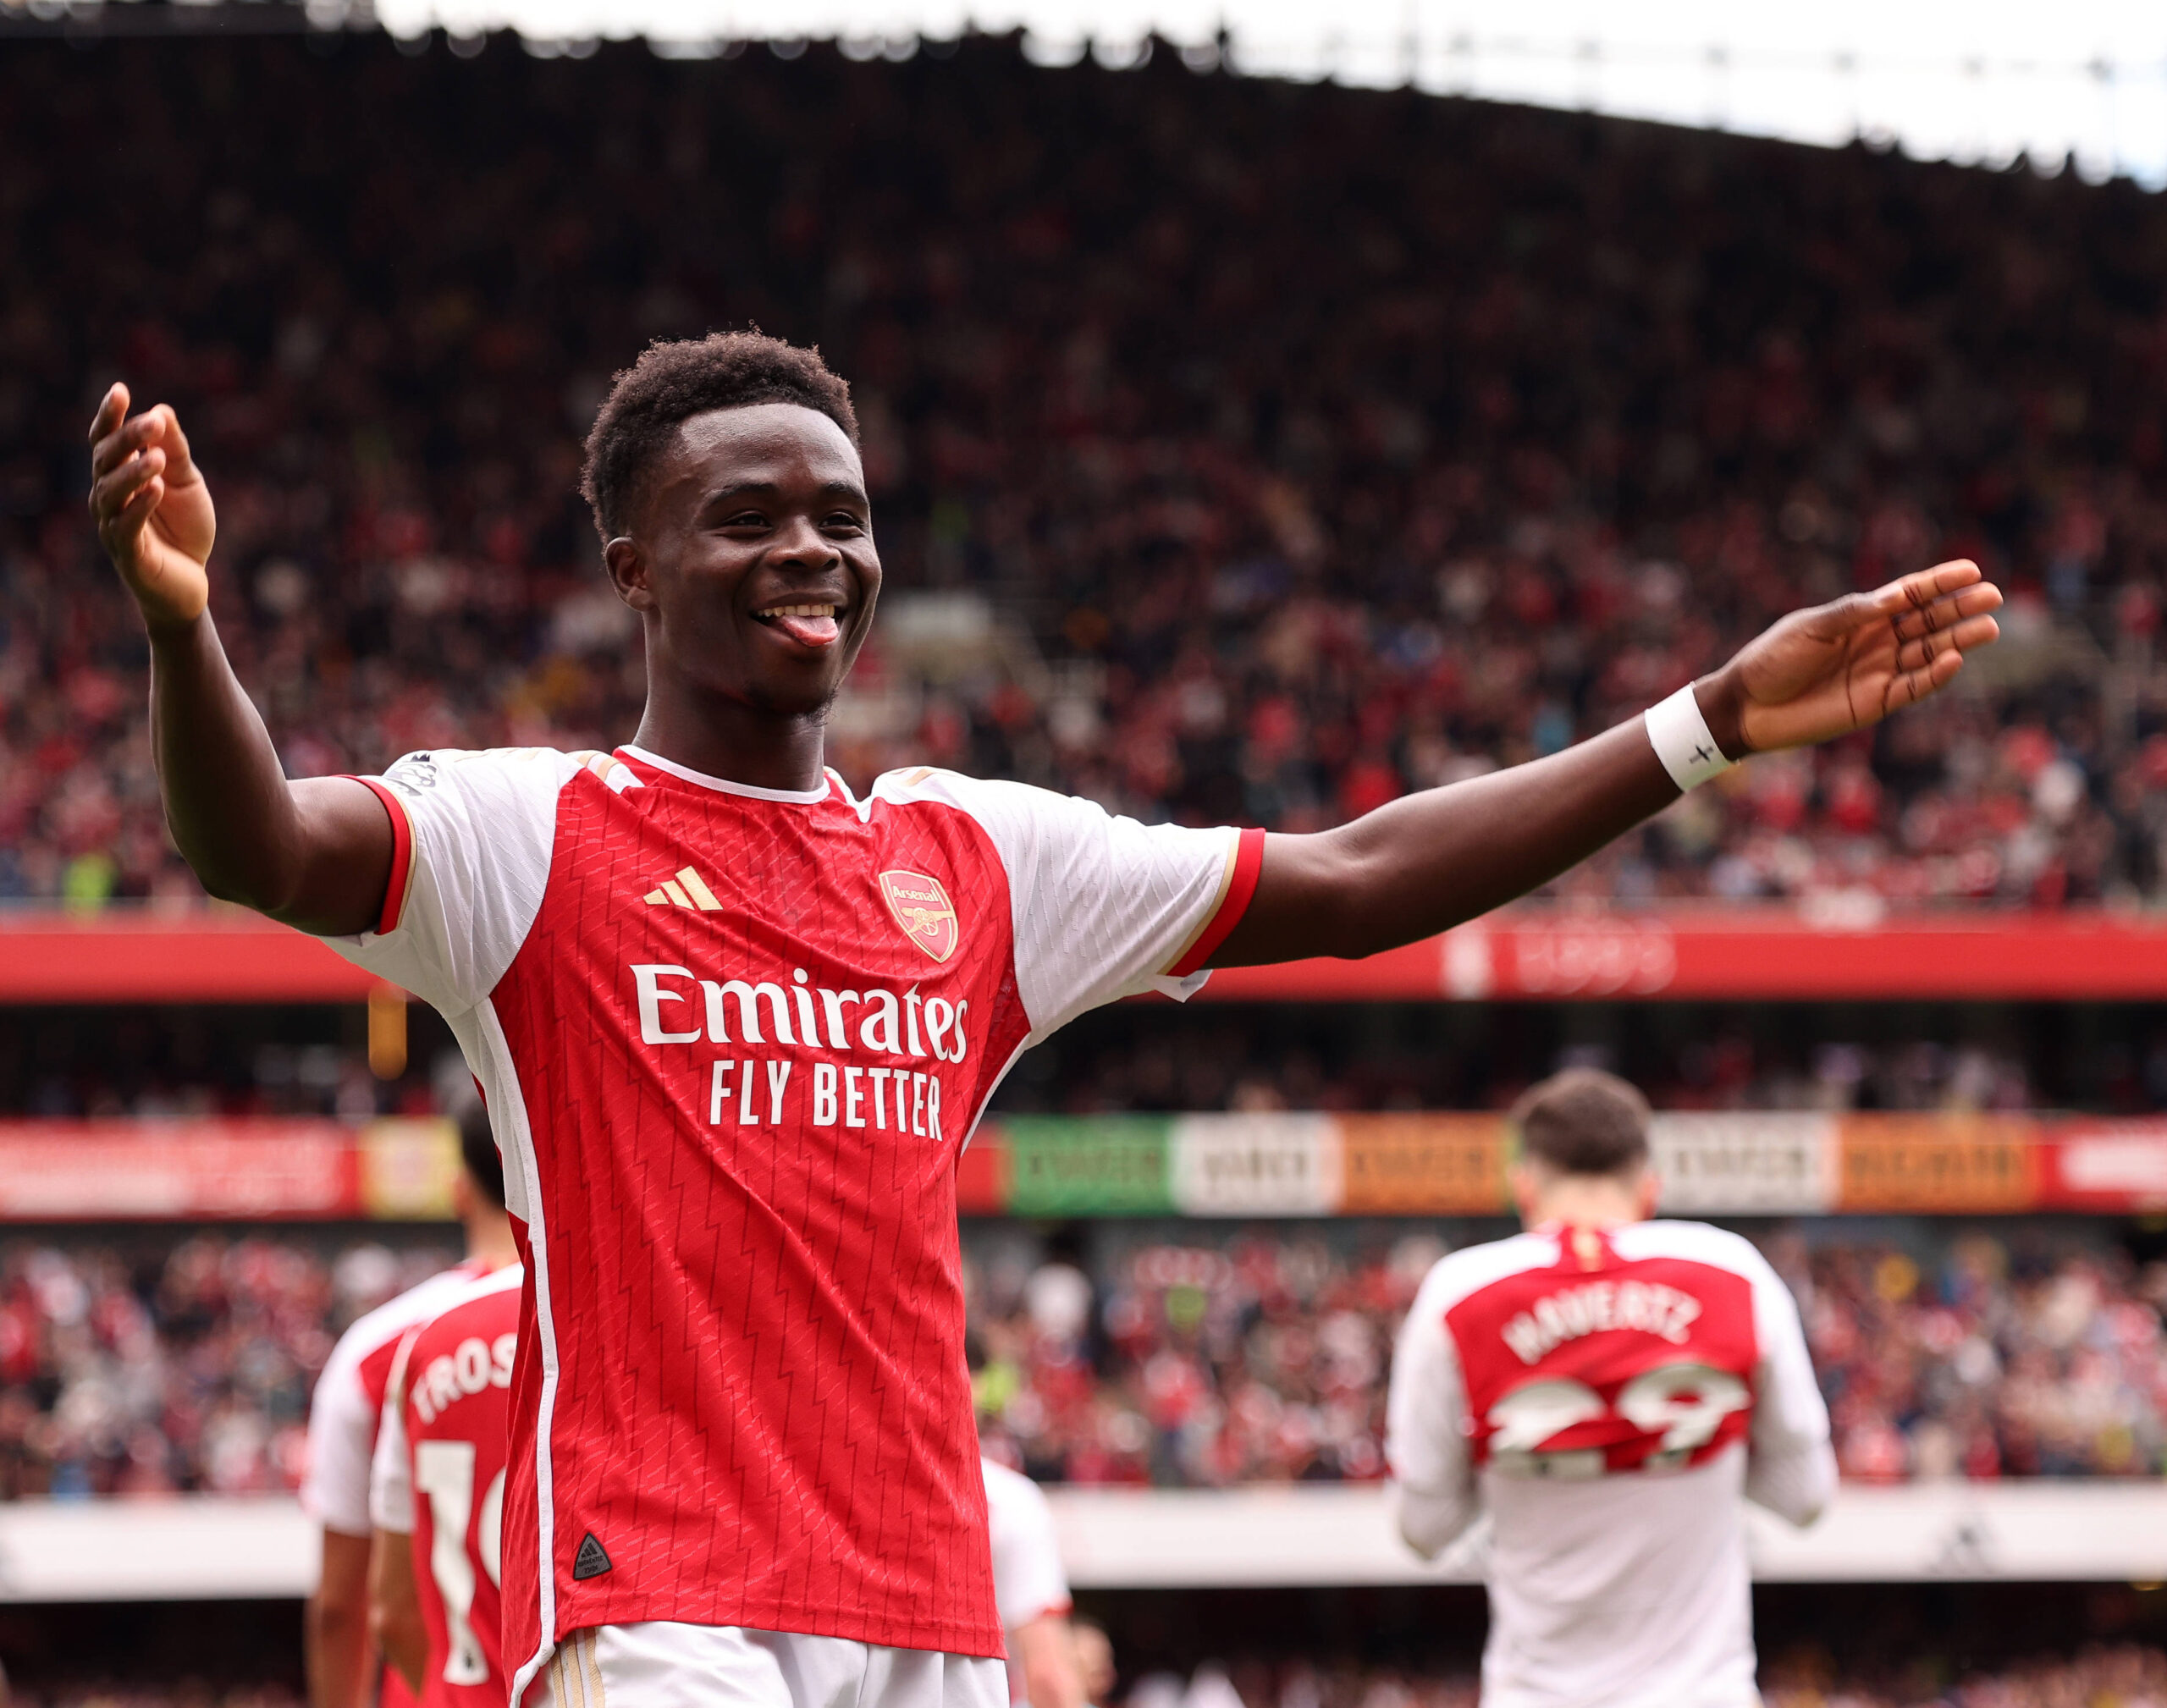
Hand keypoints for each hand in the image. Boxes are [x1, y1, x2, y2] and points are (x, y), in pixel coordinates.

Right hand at [87, 382, 215, 627]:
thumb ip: (174, 450)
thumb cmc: (183, 528)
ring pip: (112, 493)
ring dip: (133, 472)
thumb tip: (162, 411)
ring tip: (156, 457)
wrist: (191, 582)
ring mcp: (113, 526)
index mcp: (119, 476)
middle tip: (153, 423)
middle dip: (127, 438)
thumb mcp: (186, 482)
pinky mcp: (128, 555)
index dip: (110, 416)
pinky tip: (157, 488)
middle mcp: (108, 498)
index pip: (106, 440)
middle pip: (106, 461)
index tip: (120, 390)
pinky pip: (126, 527)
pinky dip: (140, 506)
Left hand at [1701, 560, 2003, 754]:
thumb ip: (1854, 612)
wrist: (1748, 705)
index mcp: (1861, 616)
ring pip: (1929, 653)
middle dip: (1959, 609)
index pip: (1909, 595)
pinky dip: (1935, 675)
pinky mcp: (1876, 703)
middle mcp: (1877, 641)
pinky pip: (1913, 687)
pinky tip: (1954, 660)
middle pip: (1928, 622)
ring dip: (1958, 640)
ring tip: (1988, 628)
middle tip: (1992, 597)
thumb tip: (1897, 596)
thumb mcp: (1811, 627)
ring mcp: (1880, 672)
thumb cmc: (1772, 658)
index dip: (1939, 583)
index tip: (1971, 571)